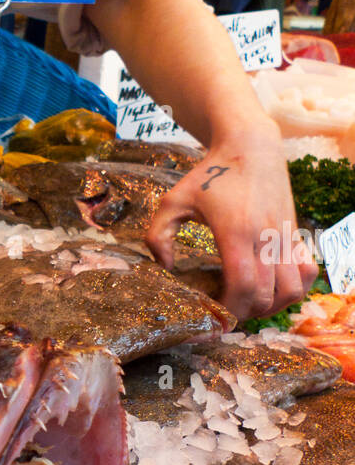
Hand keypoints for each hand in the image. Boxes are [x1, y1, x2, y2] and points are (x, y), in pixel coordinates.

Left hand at [145, 121, 317, 321]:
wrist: (250, 146)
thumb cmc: (209, 174)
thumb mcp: (173, 201)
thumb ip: (157, 236)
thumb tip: (164, 267)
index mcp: (235, 231)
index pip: (241, 286)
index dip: (229, 310)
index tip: (214, 317)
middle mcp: (266, 237)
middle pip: (265, 296)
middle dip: (244, 313)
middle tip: (226, 313)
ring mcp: (285, 237)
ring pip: (292, 290)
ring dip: (271, 306)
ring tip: (250, 304)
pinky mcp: (295, 234)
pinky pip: (307, 273)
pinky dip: (294, 289)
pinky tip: (273, 289)